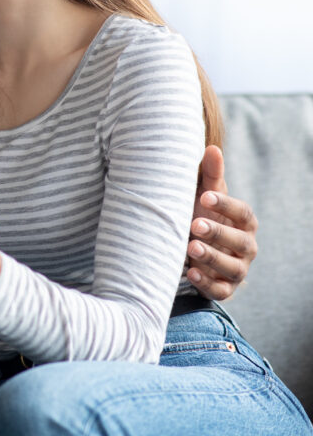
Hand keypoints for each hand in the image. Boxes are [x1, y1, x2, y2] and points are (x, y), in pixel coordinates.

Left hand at [187, 145, 257, 299]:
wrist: (197, 251)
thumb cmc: (204, 217)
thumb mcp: (206, 197)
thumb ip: (211, 176)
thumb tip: (211, 148)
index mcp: (244, 222)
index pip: (242, 213)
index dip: (225, 205)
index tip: (205, 196)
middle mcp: (246, 247)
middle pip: (239, 241)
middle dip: (218, 233)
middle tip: (195, 224)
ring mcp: (237, 270)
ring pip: (231, 268)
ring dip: (211, 258)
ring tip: (190, 247)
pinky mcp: (225, 288)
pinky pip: (220, 290)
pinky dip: (206, 283)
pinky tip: (190, 272)